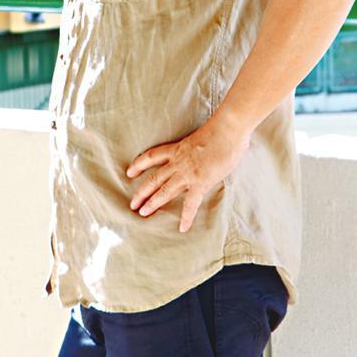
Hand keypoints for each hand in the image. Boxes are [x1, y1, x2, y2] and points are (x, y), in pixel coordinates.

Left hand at [126, 113, 250, 232]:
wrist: (227, 129)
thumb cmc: (219, 128)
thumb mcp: (199, 136)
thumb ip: (196, 146)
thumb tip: (203, 151)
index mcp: (177, 149)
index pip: (152, 156)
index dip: (139, 164)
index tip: (129, 172)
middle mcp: (178, 162)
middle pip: (154, 178)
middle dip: (141, 192)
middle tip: (132, 204)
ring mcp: (187, 173)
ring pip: (164, 191)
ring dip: (152, 203)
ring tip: (142, 213)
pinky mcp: (200, 182)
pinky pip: (190, 204)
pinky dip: (186, 217)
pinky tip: (182, 228)